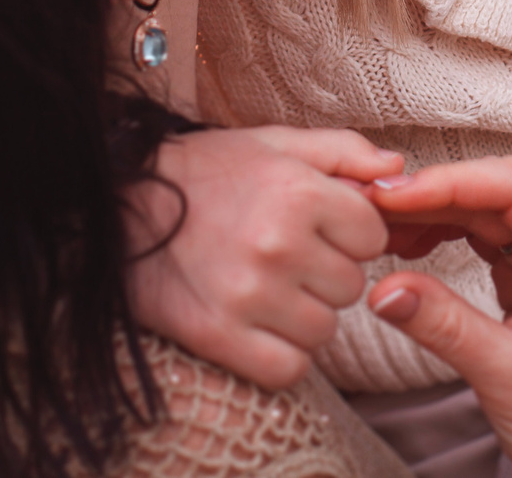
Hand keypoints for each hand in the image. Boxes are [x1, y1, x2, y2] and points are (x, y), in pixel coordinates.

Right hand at [126, 126, 402, 389]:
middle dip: (326, 273)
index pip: (371, 234)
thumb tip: (398, 170)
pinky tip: (257, 326)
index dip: (348, 233)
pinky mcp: (218, 335)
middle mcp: (278, 243)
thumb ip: (342, 151)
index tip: (317, 229)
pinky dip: (281, 354)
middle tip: (285, 258)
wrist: (114, 207)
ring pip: (324, 329)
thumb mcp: (272, 143)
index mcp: (297, 192)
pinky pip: (288, 367)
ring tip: (267, 289)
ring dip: (304, 315)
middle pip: (351, 285)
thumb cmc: (203, 172)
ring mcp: (249, 294)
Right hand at [366, 157, 511, 477]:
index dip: (451, 183)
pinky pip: (486, 247)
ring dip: (438, 215)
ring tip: (384, 228)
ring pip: (490, 218)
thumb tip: (380, 287)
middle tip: (374, 204)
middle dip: (437, 194)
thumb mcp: (504, 375)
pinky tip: (411, 249)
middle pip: (500, 195)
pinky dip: (447, 241)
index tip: (393, 195)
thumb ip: (443, 324)